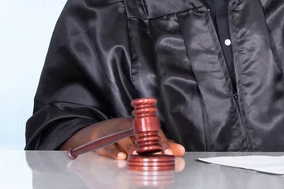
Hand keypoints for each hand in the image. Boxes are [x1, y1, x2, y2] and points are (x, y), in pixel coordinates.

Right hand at [61, 117, 185, 160]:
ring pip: (126, 140)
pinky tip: (121, 157)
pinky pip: (111, 147)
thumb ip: (162, 144)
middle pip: (142, 137)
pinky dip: (116, 152)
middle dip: (149, 147)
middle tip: (156, 156)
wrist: (102, 131)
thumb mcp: (144, 137)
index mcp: (142, 126)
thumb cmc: (127, 134)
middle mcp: (131, 128)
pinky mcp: (105, 142)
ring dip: (132, 148)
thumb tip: (181, 151)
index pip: (155, 133)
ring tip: (137, 155)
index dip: (163, 143)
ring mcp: (118, 134)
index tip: (169, 154)